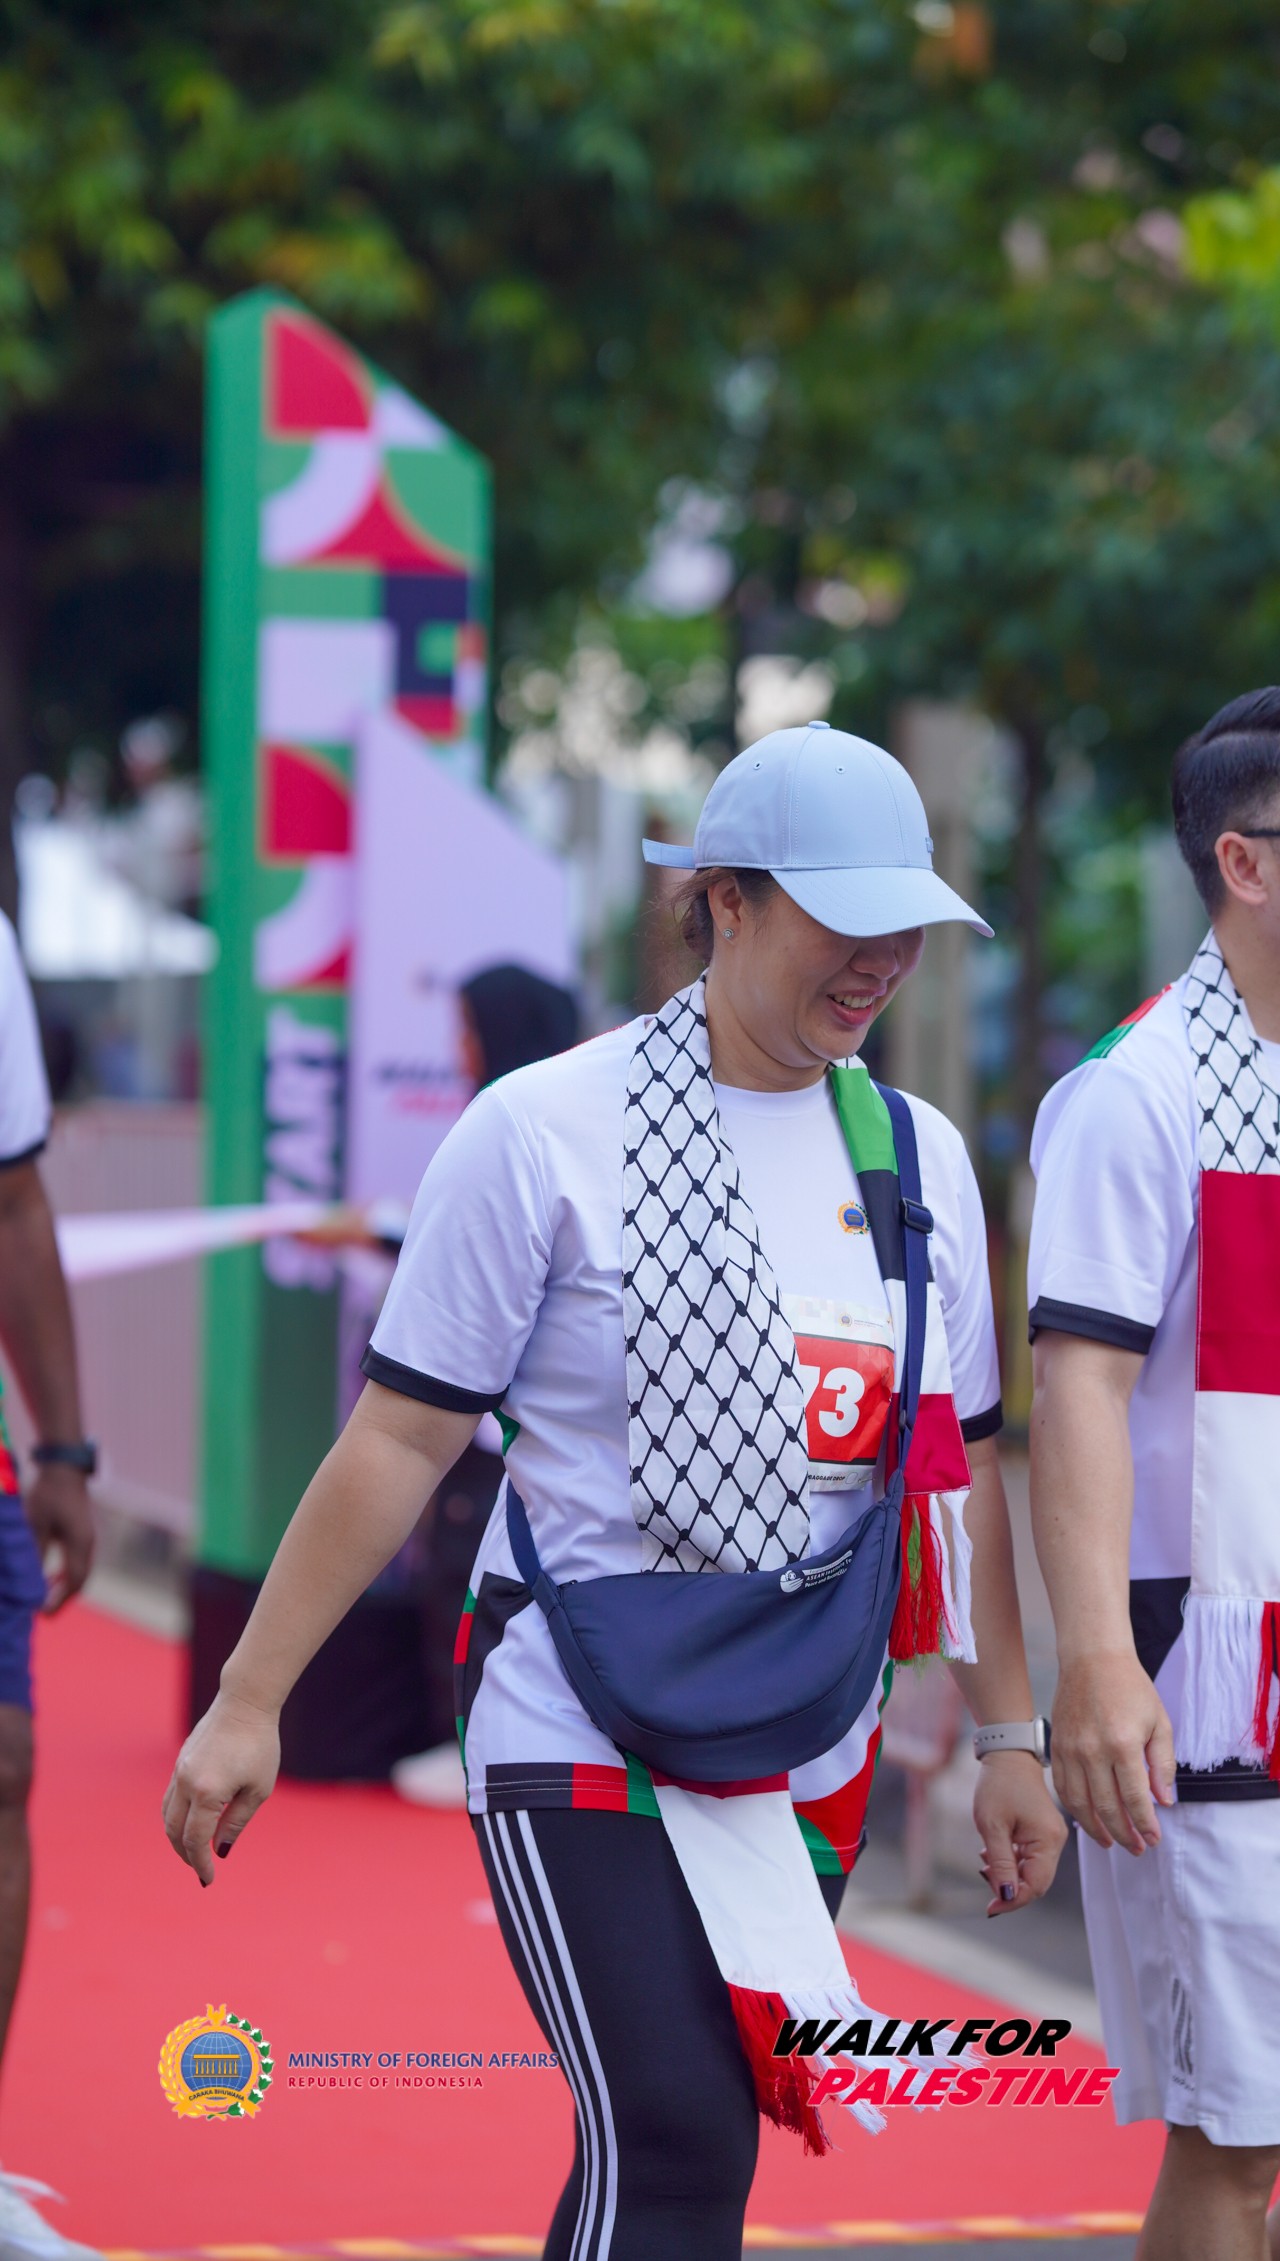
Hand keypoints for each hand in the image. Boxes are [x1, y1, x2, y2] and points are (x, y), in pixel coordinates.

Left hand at [24, 1464, 92, 1610]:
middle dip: (62, 1597)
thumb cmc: (48, 1495)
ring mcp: (87, 1537)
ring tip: (44, 1594)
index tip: (41, 1612)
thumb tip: (29, 1581)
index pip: (74, 1582)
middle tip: (42, 1611)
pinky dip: (65, 1573)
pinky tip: (50, 1574)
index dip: (59, 1600)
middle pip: (80, 1580)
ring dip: (63, 1585)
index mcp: (79, 1543)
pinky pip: (78, 1560)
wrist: (64, 1468)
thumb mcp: (36, 1526)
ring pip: (80, 1571)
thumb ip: (34, 1554)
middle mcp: (88, 1543)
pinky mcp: (82, 1532)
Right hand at [162, 1688, 280, 1885]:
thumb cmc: (259, 1746)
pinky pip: (170, 1797)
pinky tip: (191, 1822)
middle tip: (200, 1869)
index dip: (200, 1863)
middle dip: (185, 1854)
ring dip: (177, 1836)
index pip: (195, 1840)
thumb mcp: (257, 1789)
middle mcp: (186, 1782)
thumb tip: (219, 1851)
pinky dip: (176, 1815)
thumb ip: (236, 1823)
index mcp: (207, 1793)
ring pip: (167, 1814)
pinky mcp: (180, 1761)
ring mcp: (179, 1770)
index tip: (208, 1880)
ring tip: (193, 1850)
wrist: (245, 1703)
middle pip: (174, 1831)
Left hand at [973, 1749, 1068, 1916]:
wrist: (1008, 1755)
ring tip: (985, 1859)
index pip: (1036, 1886)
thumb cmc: (999, 1785)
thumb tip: (1006, 1897)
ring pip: (1031, 1872)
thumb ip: (1000, 1863)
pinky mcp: (1042, 1833)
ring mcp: (1050, 1838)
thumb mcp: (992, 1825)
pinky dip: (1010, 1861)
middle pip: (1035, 1882)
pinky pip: (1029, 1859)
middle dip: (1008, 1887)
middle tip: (983, 1874)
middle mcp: (1055, 1842)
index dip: (1013, 1901)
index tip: (990, 1908)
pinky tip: (993, 1851)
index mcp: (1047, 1840)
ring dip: (1007, 1874)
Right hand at [1050, 1650, 1174, 1853]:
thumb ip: (1163, 1764)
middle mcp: (1093, 1750)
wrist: (1092, 1659)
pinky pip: (1063, 1788)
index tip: (1153, 1839)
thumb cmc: (1131, 1688)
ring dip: (1097, 1830)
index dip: (1146, 1825)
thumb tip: (1164, 1801)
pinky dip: (1075, 1809)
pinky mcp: (1057, 1747)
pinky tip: (1088, 1819)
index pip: (1136, 1799)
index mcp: (1123, 1744)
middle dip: (1124, 1835)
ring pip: (1081, 1804)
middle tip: (1137, 1848)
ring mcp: (1071, 1750)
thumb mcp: (1160, 1723)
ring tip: (1111, 1843)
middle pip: (1107, 1808)